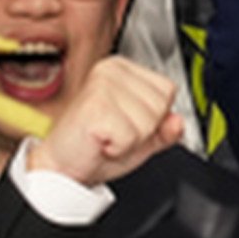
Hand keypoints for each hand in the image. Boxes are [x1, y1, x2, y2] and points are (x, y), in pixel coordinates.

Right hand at [37, 56, 182, 191]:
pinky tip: (101, 142)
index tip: (127, 123)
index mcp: (122, 69)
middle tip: (115, 133)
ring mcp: (102, 86)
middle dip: (144, 129)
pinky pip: (133, 136)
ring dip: (132, 140)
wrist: (60, 168)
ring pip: (150, 121)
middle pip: (162, 105)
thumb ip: (164, 129)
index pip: (168, 89)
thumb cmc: (93, 148)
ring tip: (107, 137)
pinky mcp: (96, 107)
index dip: (154, 117)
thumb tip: (178, 121)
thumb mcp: (139, 138)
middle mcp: (111, 71)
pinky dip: (120, 148)